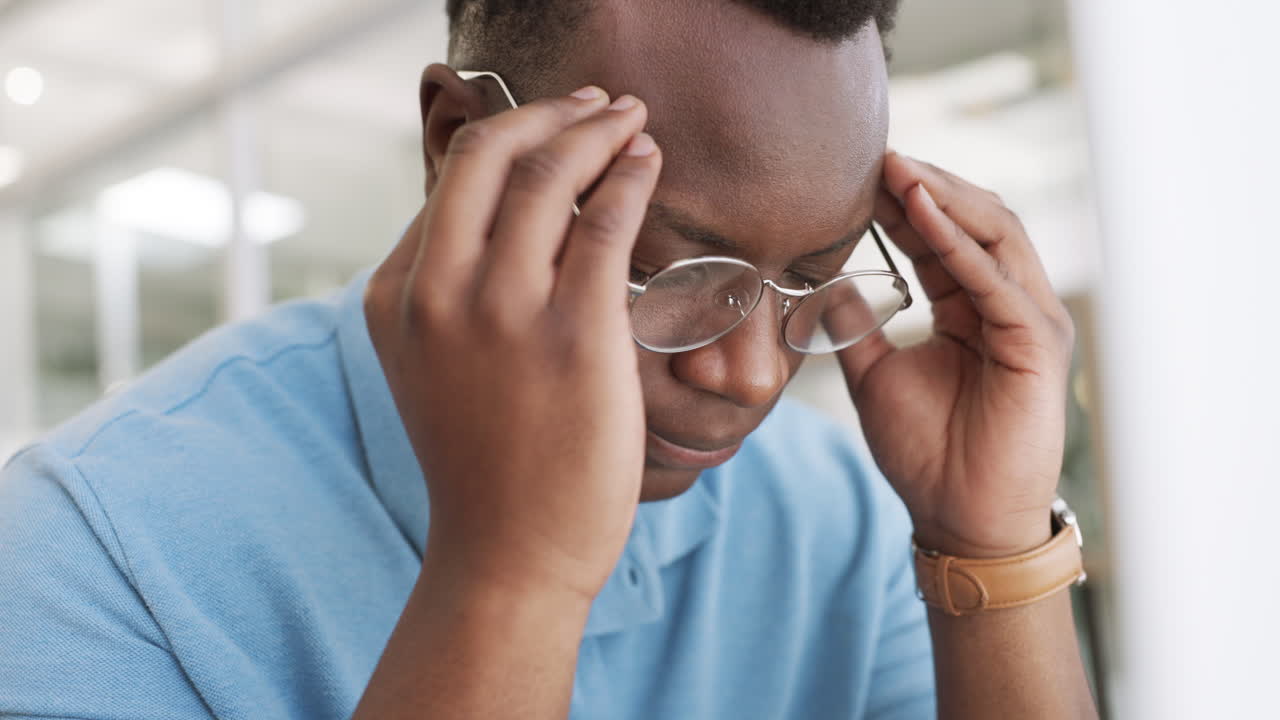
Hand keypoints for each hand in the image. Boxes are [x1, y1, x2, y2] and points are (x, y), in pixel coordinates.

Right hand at [364, 83, 661, 599]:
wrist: (508, 553)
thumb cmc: (486, 462)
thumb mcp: (436, 366)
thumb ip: (449, 292)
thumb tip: (499, 223)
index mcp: (397, 295)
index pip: (450, 182)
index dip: (508, 136)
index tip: (552, 125)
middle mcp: (438, 291)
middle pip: (489, 155)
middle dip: (550, 112)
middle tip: (597, 102)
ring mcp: (502, 311)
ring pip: (548, 177)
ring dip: (598, 131)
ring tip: (631, 121)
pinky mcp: (574, 334)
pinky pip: (604, 223)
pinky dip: (629, 176)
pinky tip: (647, 162)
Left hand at [838, 151, 1074, 557]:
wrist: (959, 519)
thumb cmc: (925, 453)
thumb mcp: (872, 376)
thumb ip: (852, 327)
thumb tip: (815, 284)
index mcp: (970, 305)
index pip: (937, 235)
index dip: (897, 201)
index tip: (851, 171)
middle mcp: (1006, 302)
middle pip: (971, 220)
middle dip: (924, 184)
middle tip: (873, 155)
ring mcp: (1028, 319)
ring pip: (993, 236)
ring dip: (944, 200)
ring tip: (896, 171)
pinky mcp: (1039, 344)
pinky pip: (1000, 282)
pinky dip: (961, 246)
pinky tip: (923, 216)